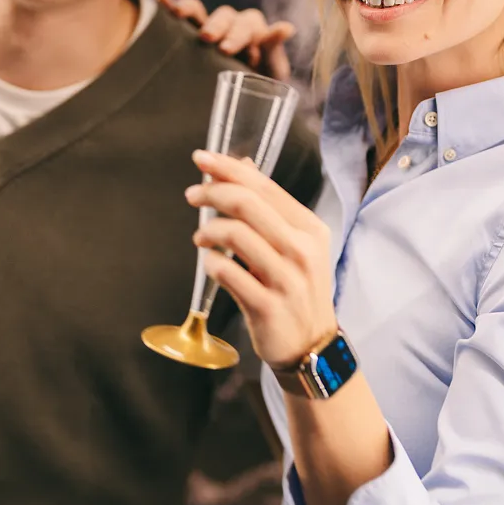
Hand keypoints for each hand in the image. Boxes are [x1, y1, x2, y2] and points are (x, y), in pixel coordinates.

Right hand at [157, 0, 296, 79]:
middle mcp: (231, 25)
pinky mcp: (187, 35)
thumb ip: (274, 51)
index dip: (239, 34)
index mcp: (254, 33)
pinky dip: (170, 7)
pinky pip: (179, 18)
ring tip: (177, 16)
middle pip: (225, 16)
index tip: (227, 50)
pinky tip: (160, 2)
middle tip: (207, 39)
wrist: (239, 101)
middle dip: (216, 26)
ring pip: (200, 11)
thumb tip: (286, 27)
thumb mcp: (271, 72)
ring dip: (190, 10)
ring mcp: (207, 28)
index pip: (248, 24)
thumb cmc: (259, 85)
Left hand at [186, 149, 336, 367]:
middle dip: (212, 192)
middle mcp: (301, 250)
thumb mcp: (293, 245)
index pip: (263, 187)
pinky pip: (228, 273)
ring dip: (208, 230)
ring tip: (201, 238)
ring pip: (235, 235)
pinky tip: (210, 264)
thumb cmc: (296, 289)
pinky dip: (211, 263)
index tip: (201, 158)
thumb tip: (242, 166)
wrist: (310, 345)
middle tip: (192, 195)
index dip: (228, 168)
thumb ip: (268, 207)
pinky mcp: (268, 305)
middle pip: (248, 204)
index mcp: (309, 228)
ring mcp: (286, 279)